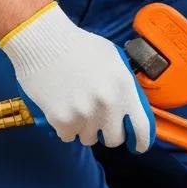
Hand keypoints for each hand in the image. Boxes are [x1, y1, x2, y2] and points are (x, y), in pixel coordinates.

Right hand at [0, 2, 154, 151]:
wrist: (44, 42)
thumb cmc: (79, 46)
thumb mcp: (113, 60)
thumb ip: (123, 85)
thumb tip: (129, 107)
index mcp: (124, 87)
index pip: (142, 127)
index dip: (141, 141)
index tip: (137, 145)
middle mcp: (108, 104)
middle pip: (114, 139)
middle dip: (107, 132)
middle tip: (98, 119)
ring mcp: (84, 114)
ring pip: (88, 139)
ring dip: (84, 128)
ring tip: (76, 107)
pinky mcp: (61, 120)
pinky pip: (67, 136)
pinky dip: (65, 127)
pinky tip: (62, 108)